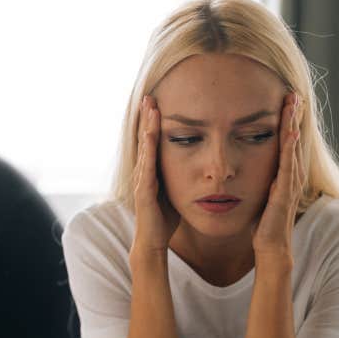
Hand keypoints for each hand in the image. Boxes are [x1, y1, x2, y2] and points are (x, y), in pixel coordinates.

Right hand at [131, 95, 181, 254]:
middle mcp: (144, 172)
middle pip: (145, 139)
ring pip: (144, 148)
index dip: (153, 122)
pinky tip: (150, 134)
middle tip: (149, 96)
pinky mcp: (144, 191)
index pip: (153, 142)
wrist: (153, 242)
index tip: (158, 103)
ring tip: (149, 107)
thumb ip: (181, 176)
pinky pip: (146, 165)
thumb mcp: (176, 191)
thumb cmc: (165, 219)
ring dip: (145, 126)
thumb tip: (196, 165)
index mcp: (153, 172)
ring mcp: (142, 181)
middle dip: (146, 117)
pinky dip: (147, 148)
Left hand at [252, 92, 305, 257]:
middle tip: (294, 93)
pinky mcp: (284, 194)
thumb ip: (258, 179)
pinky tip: (289, 132)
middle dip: (294, 117)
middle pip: (294, 140)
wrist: (270, 248)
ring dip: (294, 125)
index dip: (287, 123)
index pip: (286, 143)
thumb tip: (245, 165)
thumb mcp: (259, 195)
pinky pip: (288, 167)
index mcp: (283, 175)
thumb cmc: (263, 225)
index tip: (285, 101)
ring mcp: (289, 184)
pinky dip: (290, 148)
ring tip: (294, 103)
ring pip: (293, 148)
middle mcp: (290, 176)